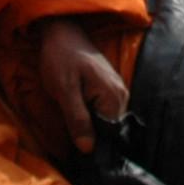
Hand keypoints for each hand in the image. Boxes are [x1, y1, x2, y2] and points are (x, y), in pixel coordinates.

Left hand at [34, 18, 128, 151]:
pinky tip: (77, 113)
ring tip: (72, 125)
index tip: (77, 153)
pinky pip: (103, 111)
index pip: (110, 136)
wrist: (61, 31)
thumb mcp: (64, 90)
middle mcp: (122, 95)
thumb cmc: (61, 58)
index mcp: (114, 97)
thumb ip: (77, 119)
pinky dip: (90, 116)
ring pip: (105, 121)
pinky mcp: (109, 88)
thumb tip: (88, 149)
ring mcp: (117, 91)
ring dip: (89, 126)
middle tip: (70, 137)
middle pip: (109, 130)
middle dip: (91, 135)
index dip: (94, 146)